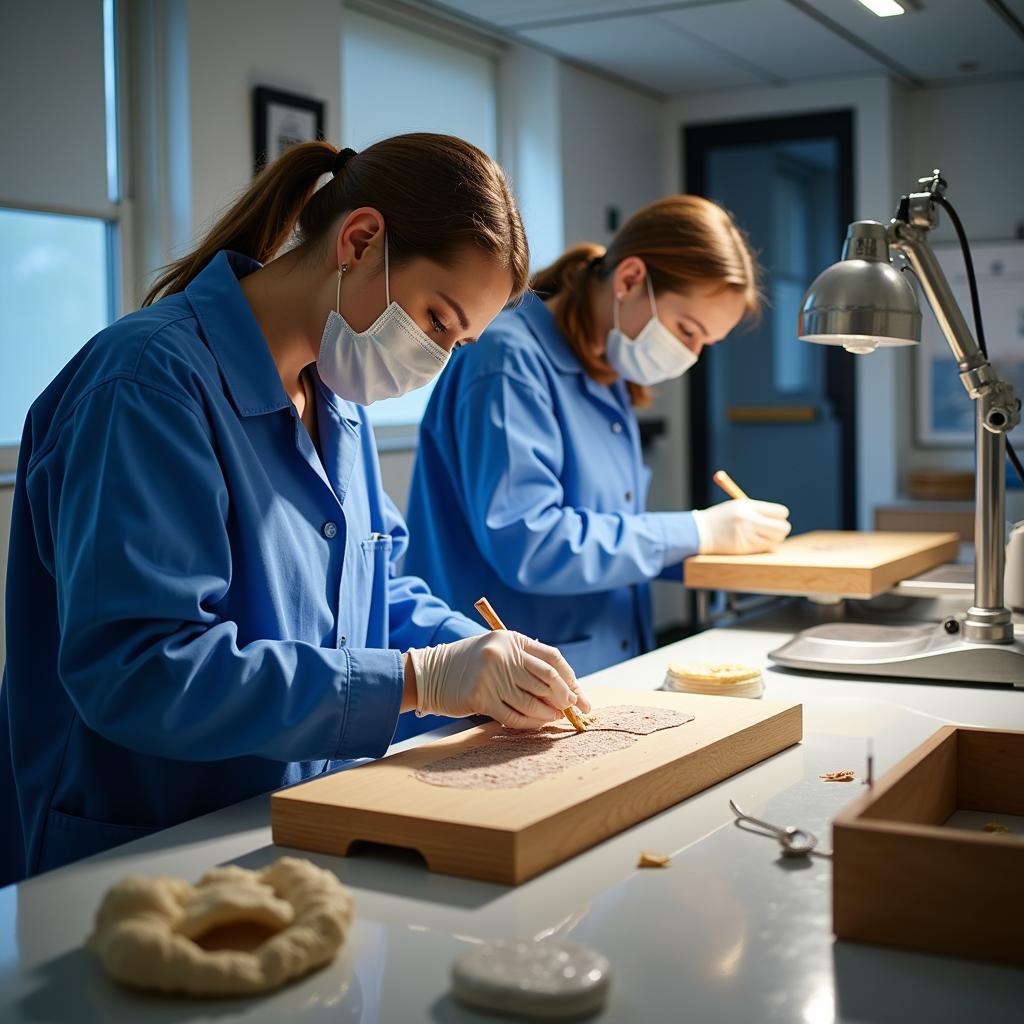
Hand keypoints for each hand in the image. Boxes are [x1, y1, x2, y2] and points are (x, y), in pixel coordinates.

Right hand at [407, 631, 590, 728]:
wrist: (431, 673)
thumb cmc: (469, 665)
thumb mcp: (497, 650)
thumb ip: (525, 662)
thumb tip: (564, 688)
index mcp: (511, 639)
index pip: (552, 658)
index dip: (570, 678)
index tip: (579, 693)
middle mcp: (503, 654)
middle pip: (547, 679)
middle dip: (565, 697)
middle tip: (573, 709)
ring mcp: (491, 676)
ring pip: (533, 701)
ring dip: (549, 713)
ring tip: (555, 717)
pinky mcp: (481, 697)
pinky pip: (515, 716)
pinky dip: (530, 723)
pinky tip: (537, 724)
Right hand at [692, 499, 791, 554]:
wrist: (699, 531)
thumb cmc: (721, 518)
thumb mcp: (738, 507)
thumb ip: (758, 511)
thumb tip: (781, 518)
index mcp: (748, 506)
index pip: (779, 512)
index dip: (781, 516)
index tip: (778, 518)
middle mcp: (748, 520)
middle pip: (781, 528)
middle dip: (782, 529)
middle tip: (777, 530)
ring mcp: (745, 535)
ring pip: (774, 540)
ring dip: (772, 539)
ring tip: (762, 535)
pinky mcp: (742, 547)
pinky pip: (763, 548)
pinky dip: (762, 546)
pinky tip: (752, 541)